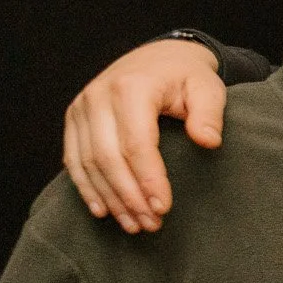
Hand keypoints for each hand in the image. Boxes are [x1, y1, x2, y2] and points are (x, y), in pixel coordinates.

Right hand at [62, 39, 226, 232]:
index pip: (137, 143)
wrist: (159, 57)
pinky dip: (86, 187)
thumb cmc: (187, 77)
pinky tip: (103, 210)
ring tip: (134, 224)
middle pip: (108, 158)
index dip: (149, 179)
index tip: (164, 208)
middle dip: (129, 196)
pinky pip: (73, 159)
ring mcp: (81, 107)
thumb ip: (209, 113)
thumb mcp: (208, 88)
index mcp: (132, 87)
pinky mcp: (74, 118)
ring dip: (110, 198)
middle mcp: (98, 96)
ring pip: (88, 163)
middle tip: (151, 224)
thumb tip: (208, 141)